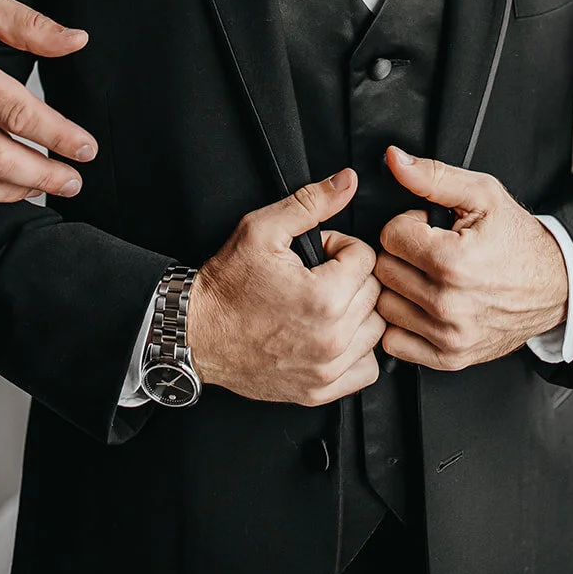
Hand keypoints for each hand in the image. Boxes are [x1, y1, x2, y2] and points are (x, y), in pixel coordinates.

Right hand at [186, 169, 384, 406]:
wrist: (197, 332)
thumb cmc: (226, 284)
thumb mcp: (262, 229)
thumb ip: (311, 202)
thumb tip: (347, 181)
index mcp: (323, 298)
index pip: (366, 258)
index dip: (341, 246)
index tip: (320, 252)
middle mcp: (331, 338)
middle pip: (374, 293)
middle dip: (351, 276)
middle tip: (319, 274)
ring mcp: (326, 369)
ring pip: (375, 330)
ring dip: (357, 311)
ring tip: (326, 302)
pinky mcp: (319, 391)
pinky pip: (366, 369)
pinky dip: (357, 351)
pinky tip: (333, 335)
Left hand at [375, 147, 567, 370]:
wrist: (556, 284)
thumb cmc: (517, 239)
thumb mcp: (482, 194)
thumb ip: (433, 176)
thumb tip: (394, 160)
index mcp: (453, 262)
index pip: (390, 236)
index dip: (408, 224)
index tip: (428, 227)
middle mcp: (448, 304)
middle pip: (385, 271)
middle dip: (402, 254)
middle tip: (428, 250)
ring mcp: (449, 336)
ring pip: (385, 306)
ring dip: (399, 289)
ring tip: (426, 276)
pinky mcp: (451, 358)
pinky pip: (396, 343)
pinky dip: (402, 324)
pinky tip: (422, 306)